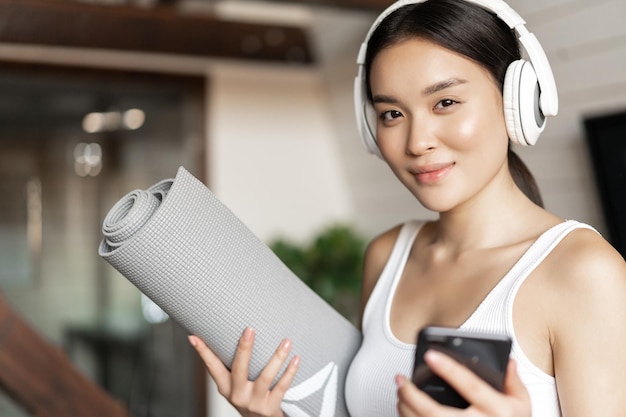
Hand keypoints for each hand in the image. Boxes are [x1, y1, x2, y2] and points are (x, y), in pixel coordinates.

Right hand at [189, 327, 299, 416]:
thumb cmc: (247, 397)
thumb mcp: (232, 385)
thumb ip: (227, 365)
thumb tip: (212, 337)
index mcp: (225, 387)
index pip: (212, 367)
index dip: (202, 352)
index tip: (195, 336)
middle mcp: (237, 395)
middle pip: (239, 369)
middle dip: (244, 348)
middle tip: (250, 329)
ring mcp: (254, 402)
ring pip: (266, 377)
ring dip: (277, 358)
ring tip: (286, 341)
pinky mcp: (270, 407)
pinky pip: (282, 387)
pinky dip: (290, 372)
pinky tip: (296, 358)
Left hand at [396, 350, 530, 416]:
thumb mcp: (522, 406)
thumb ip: (513, 383)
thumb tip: (507, 361)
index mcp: (496, 411)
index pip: (470, 386)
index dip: (449, 370)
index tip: (430, 356)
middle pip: (435, 412)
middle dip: (412, 394)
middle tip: (401, 379)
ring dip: (406, 407)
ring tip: (400, 392)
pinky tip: (405, 410)